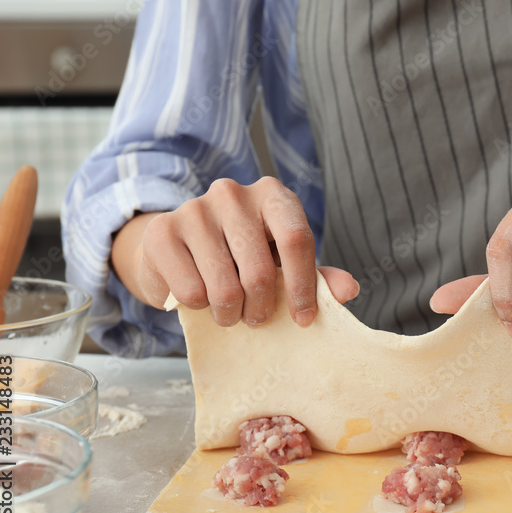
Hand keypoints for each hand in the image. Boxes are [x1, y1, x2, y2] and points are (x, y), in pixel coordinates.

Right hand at [111, 177, 358, 326]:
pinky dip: (199, 307)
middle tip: (257, 317)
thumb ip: (318, 276)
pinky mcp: (162, 232)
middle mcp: (232, 193)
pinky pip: (191, 292)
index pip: (296, 239)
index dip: (303, 286)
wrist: (179, 249)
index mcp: (272, 196)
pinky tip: (199, 295)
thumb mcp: (283, 262)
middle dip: (262, 308)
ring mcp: (194, 209)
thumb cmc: (241, 257)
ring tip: (229, 312)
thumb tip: (349, 291)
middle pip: (260, 271)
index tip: (303, 319)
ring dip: (230, 314)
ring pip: (224, 288)